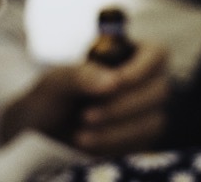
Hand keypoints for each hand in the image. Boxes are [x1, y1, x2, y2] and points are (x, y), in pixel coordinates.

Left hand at [0, 41, 169, 155]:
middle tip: (88, 115)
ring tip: (81, 135)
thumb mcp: (57, 81)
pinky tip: (88, 145)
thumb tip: (113, 82)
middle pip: (159, 91)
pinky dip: (114, 146)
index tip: (117, 81)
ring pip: (153, 122)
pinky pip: (141, 145)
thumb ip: (82, 75)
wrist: (42, 131)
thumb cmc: (52, 96)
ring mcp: (146, 113)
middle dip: (123, 106)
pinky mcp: (140, 140)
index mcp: (131, 56)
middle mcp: (146, 83)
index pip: (156, 54)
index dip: (142, 68)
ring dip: (118, 131)